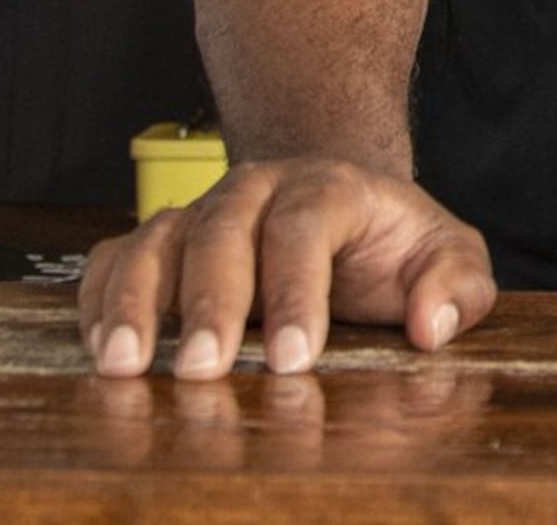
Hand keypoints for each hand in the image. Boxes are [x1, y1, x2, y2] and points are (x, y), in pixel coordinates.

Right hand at [78, 159, 496, 378]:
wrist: (341, 211)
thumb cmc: (392, 245)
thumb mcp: (447, 256)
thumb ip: (458, 285)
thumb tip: (433, 324)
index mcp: (328, 187)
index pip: (304, 227)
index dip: (296, 291)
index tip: (296, 357)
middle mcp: (256, 190)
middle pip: (222, 231)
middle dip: (209, 303)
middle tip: (203, 370)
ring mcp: (201, 212)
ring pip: (157, 240)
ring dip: (135, 302)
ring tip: (124, 364)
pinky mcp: (161, 243)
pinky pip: (114, 258)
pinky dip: (99, 298)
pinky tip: (99, 346)